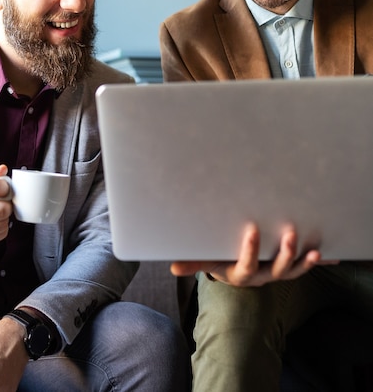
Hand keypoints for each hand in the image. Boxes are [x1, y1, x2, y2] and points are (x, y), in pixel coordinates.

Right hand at [171, 224, 337, 286]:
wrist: (234, 268)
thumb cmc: (219, 258)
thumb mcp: (206, 260)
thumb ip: (192, 262)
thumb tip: (173, 267)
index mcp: (241, 274)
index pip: (247, 266)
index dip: (251, 250)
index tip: (253, 229)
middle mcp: (262, 276)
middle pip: (277, 270)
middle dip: (285, 253)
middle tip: (290, 233)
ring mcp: (277, 272)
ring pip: (293, 270)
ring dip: (304, 260)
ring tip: (313, 249)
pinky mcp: (288, 267)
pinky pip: (304, 267)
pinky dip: (317, 263)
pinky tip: (332, 255)